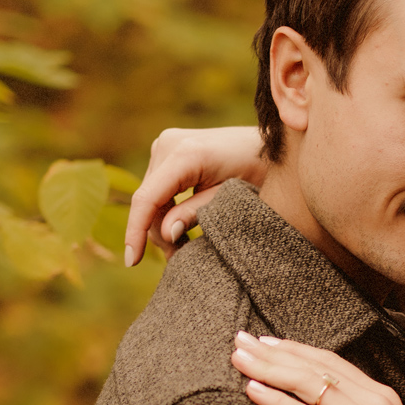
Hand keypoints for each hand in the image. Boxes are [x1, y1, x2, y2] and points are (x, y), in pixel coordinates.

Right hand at [124, 126, 267, 265]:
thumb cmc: (259, 172)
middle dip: (157, 233)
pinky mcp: (169, 149)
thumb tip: (165, 234)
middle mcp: (169, 143)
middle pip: (147, 201)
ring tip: (182, 247)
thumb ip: (196, 214)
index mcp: (186, 154)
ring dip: (161, 223)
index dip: (136, 232)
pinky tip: (180, 228)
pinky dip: (165, 209)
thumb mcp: (231, 199)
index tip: (133, 261)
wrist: (271, 145)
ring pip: (150, 196)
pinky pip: (157, 187)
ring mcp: (166, 143)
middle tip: (179, 259)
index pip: (147, 199)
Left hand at [230, 333, 404, 404]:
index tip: (268, 342)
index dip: (296, 349)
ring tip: (239, 359)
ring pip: (306, 383)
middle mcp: (372, 400)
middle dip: (274, 351)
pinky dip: (275, 400)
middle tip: (242, 340)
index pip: (332, 362)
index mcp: (382, 396)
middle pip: (314, 365)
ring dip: (268, 368)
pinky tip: (252, 390)